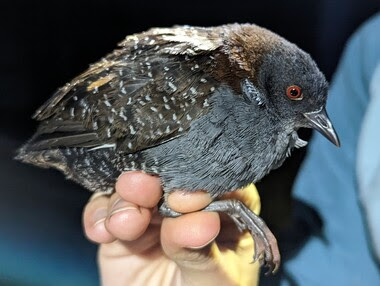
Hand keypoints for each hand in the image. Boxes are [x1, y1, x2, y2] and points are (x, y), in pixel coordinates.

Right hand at [83, 172, 259, 285]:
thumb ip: (202, 250)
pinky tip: (102, 231)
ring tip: (124, 222)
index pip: (213, 183)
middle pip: (167, 179)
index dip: (196, 183)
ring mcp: (151, 217)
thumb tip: (197, 221)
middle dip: (151, 182)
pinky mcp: (121, 232)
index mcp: (222, 212)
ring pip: (132, 191)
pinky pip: (102, 211)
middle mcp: (185, 208)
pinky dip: (98, 215)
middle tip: (142, 187)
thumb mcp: (212, 280)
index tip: (183, 199)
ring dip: (123, 199)